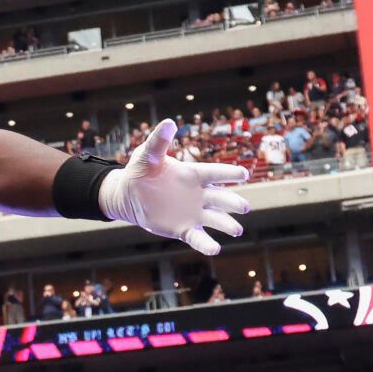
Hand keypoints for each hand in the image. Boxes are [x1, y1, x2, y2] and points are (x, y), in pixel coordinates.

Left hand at [98, 120, 249, 255]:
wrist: (128, 195)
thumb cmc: (141, 171)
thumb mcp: (147, 155)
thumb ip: (158, 142)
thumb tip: (168, 122)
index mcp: (194, 174)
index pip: (215, 173)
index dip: (228, 173)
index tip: (243, 173)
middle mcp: (199, 194)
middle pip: (221, 198)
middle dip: (233, 203)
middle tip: (244, 207)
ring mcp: (193, 213)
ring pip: (215, 219)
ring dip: (226, 224)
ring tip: (236, 230)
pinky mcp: (183, 229)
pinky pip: (197, 237)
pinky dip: (206, 244)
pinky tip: (215, 249)